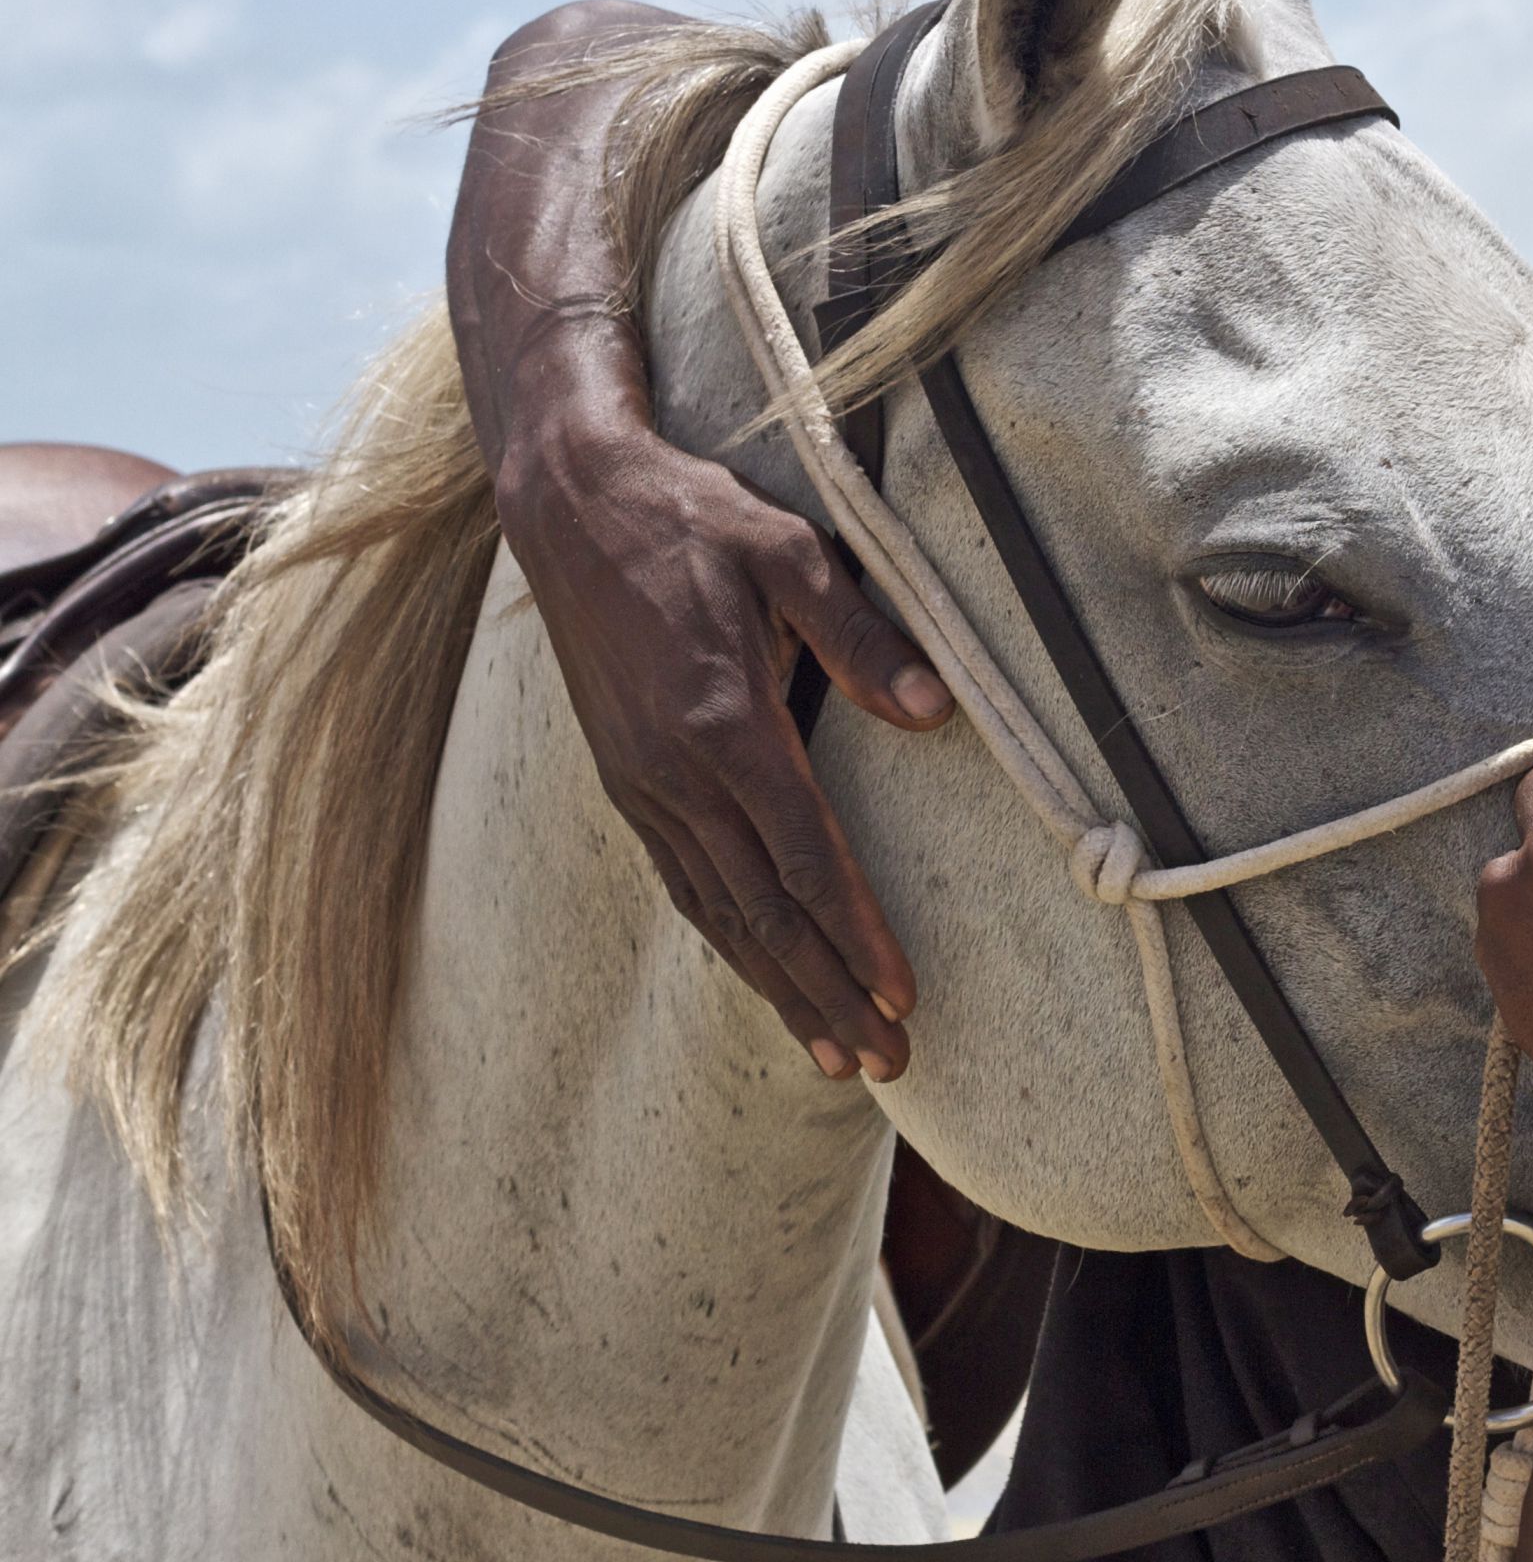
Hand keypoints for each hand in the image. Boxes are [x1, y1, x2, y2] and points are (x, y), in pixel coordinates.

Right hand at [448, 0, 952, 1080]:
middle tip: (887, 1062)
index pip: (803, 855)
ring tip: (838, 1053)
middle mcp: (674, 771)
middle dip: (826, 991)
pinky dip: (728, 941)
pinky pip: (684, 882)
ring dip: (779, 986)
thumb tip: (934, 712)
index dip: (855, 932)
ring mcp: (641, 783)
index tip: (903, 994)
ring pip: (717, 912)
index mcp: (723, 721)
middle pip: (761, 910)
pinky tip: (766, 976)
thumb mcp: (791, 552)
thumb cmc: (693, 518)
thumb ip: (864, 635)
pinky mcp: (626, 780)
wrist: (568, 499)